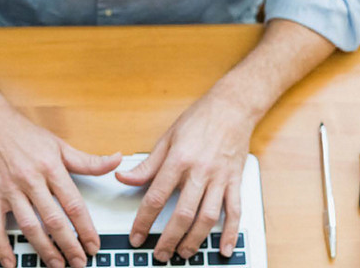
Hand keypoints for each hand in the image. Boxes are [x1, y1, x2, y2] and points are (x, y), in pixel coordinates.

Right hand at [0, 98, 121, 267]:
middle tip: (79, 261)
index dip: (85, 228)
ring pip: (28, 226)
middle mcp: (30, 180)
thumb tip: (116, 161)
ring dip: (43, 249)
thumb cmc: (24, 134)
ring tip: (57, 264)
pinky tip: (11, 262)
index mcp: (50, 167)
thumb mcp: (60, 145)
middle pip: (53, 220)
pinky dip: (2, 247)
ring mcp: (10, 190)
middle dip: (68, 245)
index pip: (73, 203)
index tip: (93, 244)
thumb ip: (88, 160)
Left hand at [115, 90, 255, 262]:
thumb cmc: (200, 119)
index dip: (144, 221)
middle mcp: (200, 172)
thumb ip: (147, 164)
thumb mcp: (167, 138)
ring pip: (207, 217)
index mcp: (179, 160)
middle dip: (169, 239)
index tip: (137, 236)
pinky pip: (234, 211)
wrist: (233, 107)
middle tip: (159, 254)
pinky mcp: (235, 181)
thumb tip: (123, 178)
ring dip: (195, 240)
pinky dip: (230, 233)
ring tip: (183, 253)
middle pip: (182, 214)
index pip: (157, 197)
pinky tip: (224, 248)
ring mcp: (220, 178)